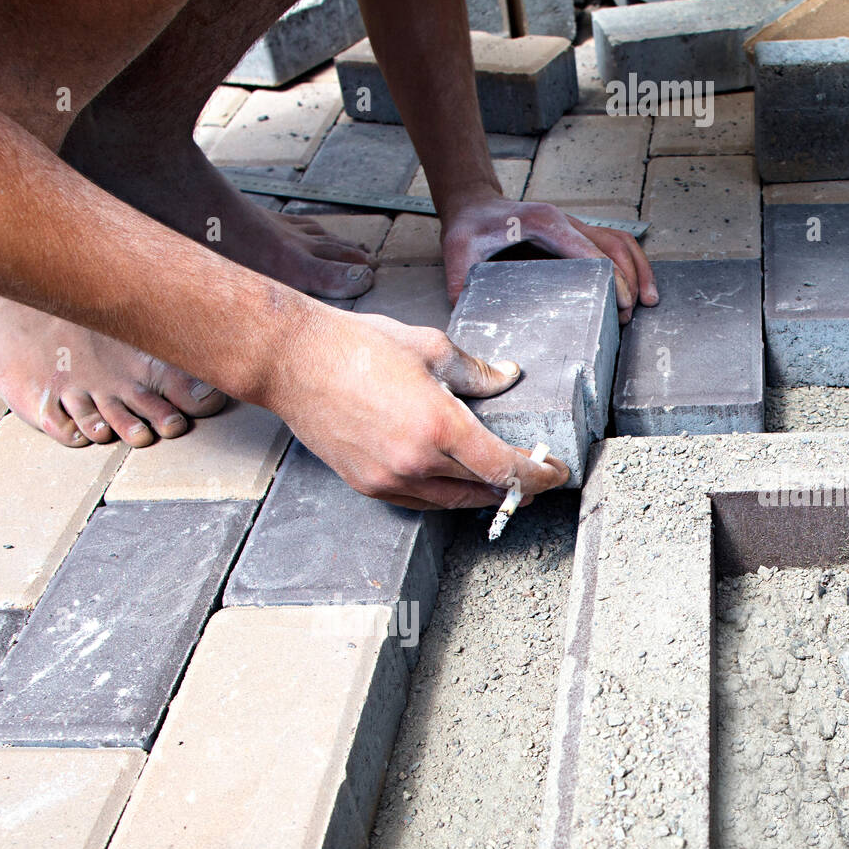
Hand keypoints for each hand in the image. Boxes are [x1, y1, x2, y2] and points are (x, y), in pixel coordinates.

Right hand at [265, 306, 569, 511]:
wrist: (293, 363)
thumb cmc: (355, 347)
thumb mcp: (430, 347)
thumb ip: (476, 371)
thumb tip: (507, 377)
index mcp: (439, 427)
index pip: (505, 468)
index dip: (538, 475)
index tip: (555, 472)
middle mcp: (416, 464)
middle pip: (482, 491)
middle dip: (515, 487)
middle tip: (535, 478)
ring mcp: (389, 480)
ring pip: (451, 501)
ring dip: (480, 493)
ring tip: (498, 481)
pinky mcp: (367, 485)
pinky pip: (419, 501)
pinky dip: (444, 493)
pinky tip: (454, 479)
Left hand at [441, 193, 658, 323]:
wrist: (473, 205)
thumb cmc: (470, 226)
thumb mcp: (458, 252)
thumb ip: (459, 281)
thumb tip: (464, 313)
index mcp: (545, 224)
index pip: (590, 251)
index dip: (611, 277)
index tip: (622, 304)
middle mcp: (565, 221)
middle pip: (613, 245)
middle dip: (630, 279)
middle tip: (633, 313)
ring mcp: (573, 226)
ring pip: (620, 241)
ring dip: (638, 268)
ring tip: (649, 300)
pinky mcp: (574, 234)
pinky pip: (612, 243)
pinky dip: (630, 262)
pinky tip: (637, 286)